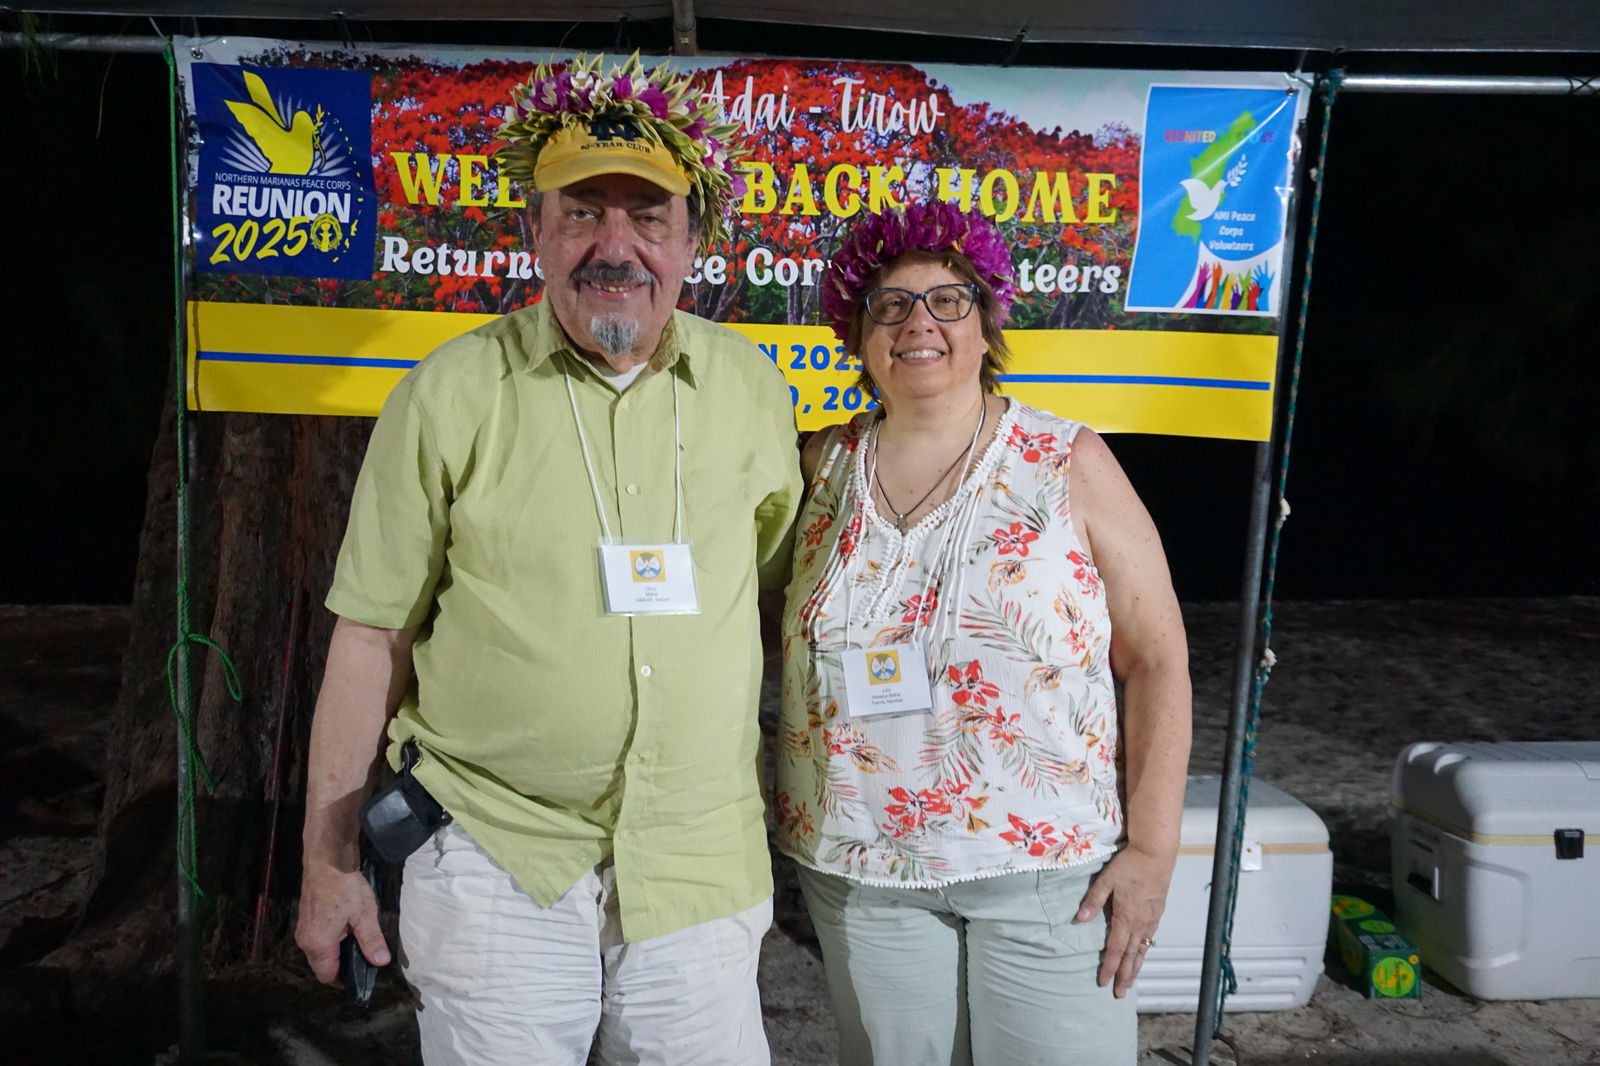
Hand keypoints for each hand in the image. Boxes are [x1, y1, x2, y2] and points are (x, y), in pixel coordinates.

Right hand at [294, 863, 388, 984]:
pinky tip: (345, 928)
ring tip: (357, 941)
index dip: (343, 980)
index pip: (327, 976)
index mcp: (318, 944)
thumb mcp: (364, 915)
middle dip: (340, 966)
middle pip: (321, 965)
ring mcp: (303, 928)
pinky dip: (329, 940)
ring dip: (335, 952)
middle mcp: (305, 940)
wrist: (327, 860)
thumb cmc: (345, 887)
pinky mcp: (305, 918)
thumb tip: (380, 962)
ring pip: (318, 952)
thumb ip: (372, 941)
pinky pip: (316, 939)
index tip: (360, 976)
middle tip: (363, 958)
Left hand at [1074, 845, 1174, 997]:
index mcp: (1126, 917)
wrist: (1156, 854)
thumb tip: (1079, 920)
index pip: (1115, 949)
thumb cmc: (1129, 865)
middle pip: (1131, 956)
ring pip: (1142, 950)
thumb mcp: (1106, 880)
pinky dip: (1144, 952)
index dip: (1109, 967)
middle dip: (1125, 976)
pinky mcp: (1157, 913)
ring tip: (1131, 982)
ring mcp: (1151, 919)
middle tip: (1119, 994)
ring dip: (1136, 968)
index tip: (1103, 982)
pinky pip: (1149, 939)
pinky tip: (1140, 955)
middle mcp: (1141, 923)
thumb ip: (1093, 901)